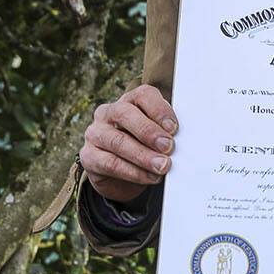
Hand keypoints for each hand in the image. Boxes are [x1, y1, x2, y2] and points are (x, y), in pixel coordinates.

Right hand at [78, 84, 177, 202]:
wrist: (122, 174)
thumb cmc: (144, 147)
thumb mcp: (156, 136)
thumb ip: (166, 133)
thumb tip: (185, 141)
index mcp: (129, 101)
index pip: (142, 95)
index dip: (159, 109)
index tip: (174, 128)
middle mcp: (108, 113)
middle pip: (125, 114)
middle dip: (149, 132)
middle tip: (169, 147)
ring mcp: (95, 133)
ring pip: (117, 141)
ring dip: (143, 155)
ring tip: (162, 166)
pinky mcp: (88, 156)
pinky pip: (111, 164)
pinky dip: (133, 172)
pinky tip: (150, 177)